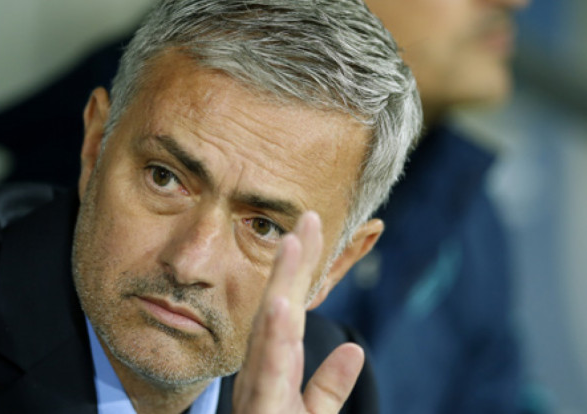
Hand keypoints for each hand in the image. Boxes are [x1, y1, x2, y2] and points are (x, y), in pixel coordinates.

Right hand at [232, 212, 364, 413]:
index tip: (311, 230)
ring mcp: (260, 398)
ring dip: (279, 290)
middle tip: (306, 220)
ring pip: (268, 339)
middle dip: (291, 268)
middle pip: (278, 316)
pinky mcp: (261, 413)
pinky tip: (280, 310)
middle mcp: (264, 381)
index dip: (299, 273)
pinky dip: (272, 343)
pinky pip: (267, 379)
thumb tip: (355, 350)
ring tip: (291, 249)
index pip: (289, 316)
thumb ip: (328, 388)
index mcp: (276, 376)